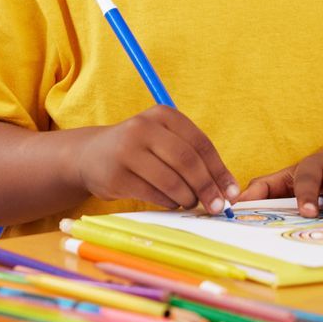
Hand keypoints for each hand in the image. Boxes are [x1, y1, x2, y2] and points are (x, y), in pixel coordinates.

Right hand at [70, 106, 240, 211]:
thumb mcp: (164, 140)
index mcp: (162, 114)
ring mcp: (127, 151)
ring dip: (187, 197)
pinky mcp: (117, 176)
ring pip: (171, 181)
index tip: (231, 193)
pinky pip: (154, 194)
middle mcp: (143, 127)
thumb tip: (226, 190)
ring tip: (189, 202)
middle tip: (217, 206)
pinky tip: (171, 202)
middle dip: (207, 187)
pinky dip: (168, 202)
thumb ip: (193, 157)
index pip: (200, 143)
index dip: (219, 170)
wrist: (91, 156)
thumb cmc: (139, 151)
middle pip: (187, 161)